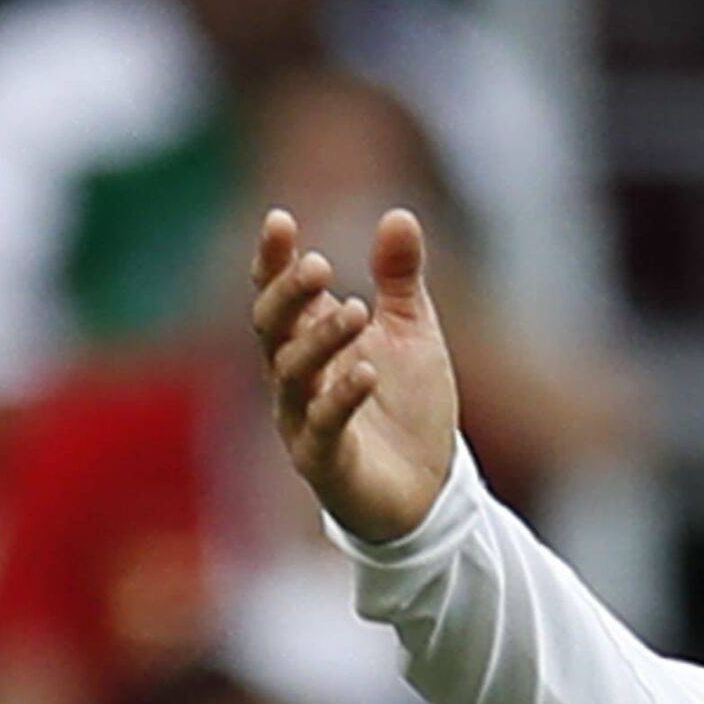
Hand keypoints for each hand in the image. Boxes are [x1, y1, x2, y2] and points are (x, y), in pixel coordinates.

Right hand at [250, 207, 458, 543]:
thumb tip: (399, 214)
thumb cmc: (409, 409)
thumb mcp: (412, 334)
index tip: (279, 219)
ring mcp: (304, 422)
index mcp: (310, 344)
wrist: (431, 490)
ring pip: (293, 374)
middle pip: (272, 329)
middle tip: (318, 264)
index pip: (278, 295)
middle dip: (289, 294)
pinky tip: (366, 370)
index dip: (273, 260)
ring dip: (320, 339)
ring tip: (356, 309)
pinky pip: (323, 426)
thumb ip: (399, 279)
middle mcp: (296, 380)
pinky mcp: (326, 462)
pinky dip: (342, 397)